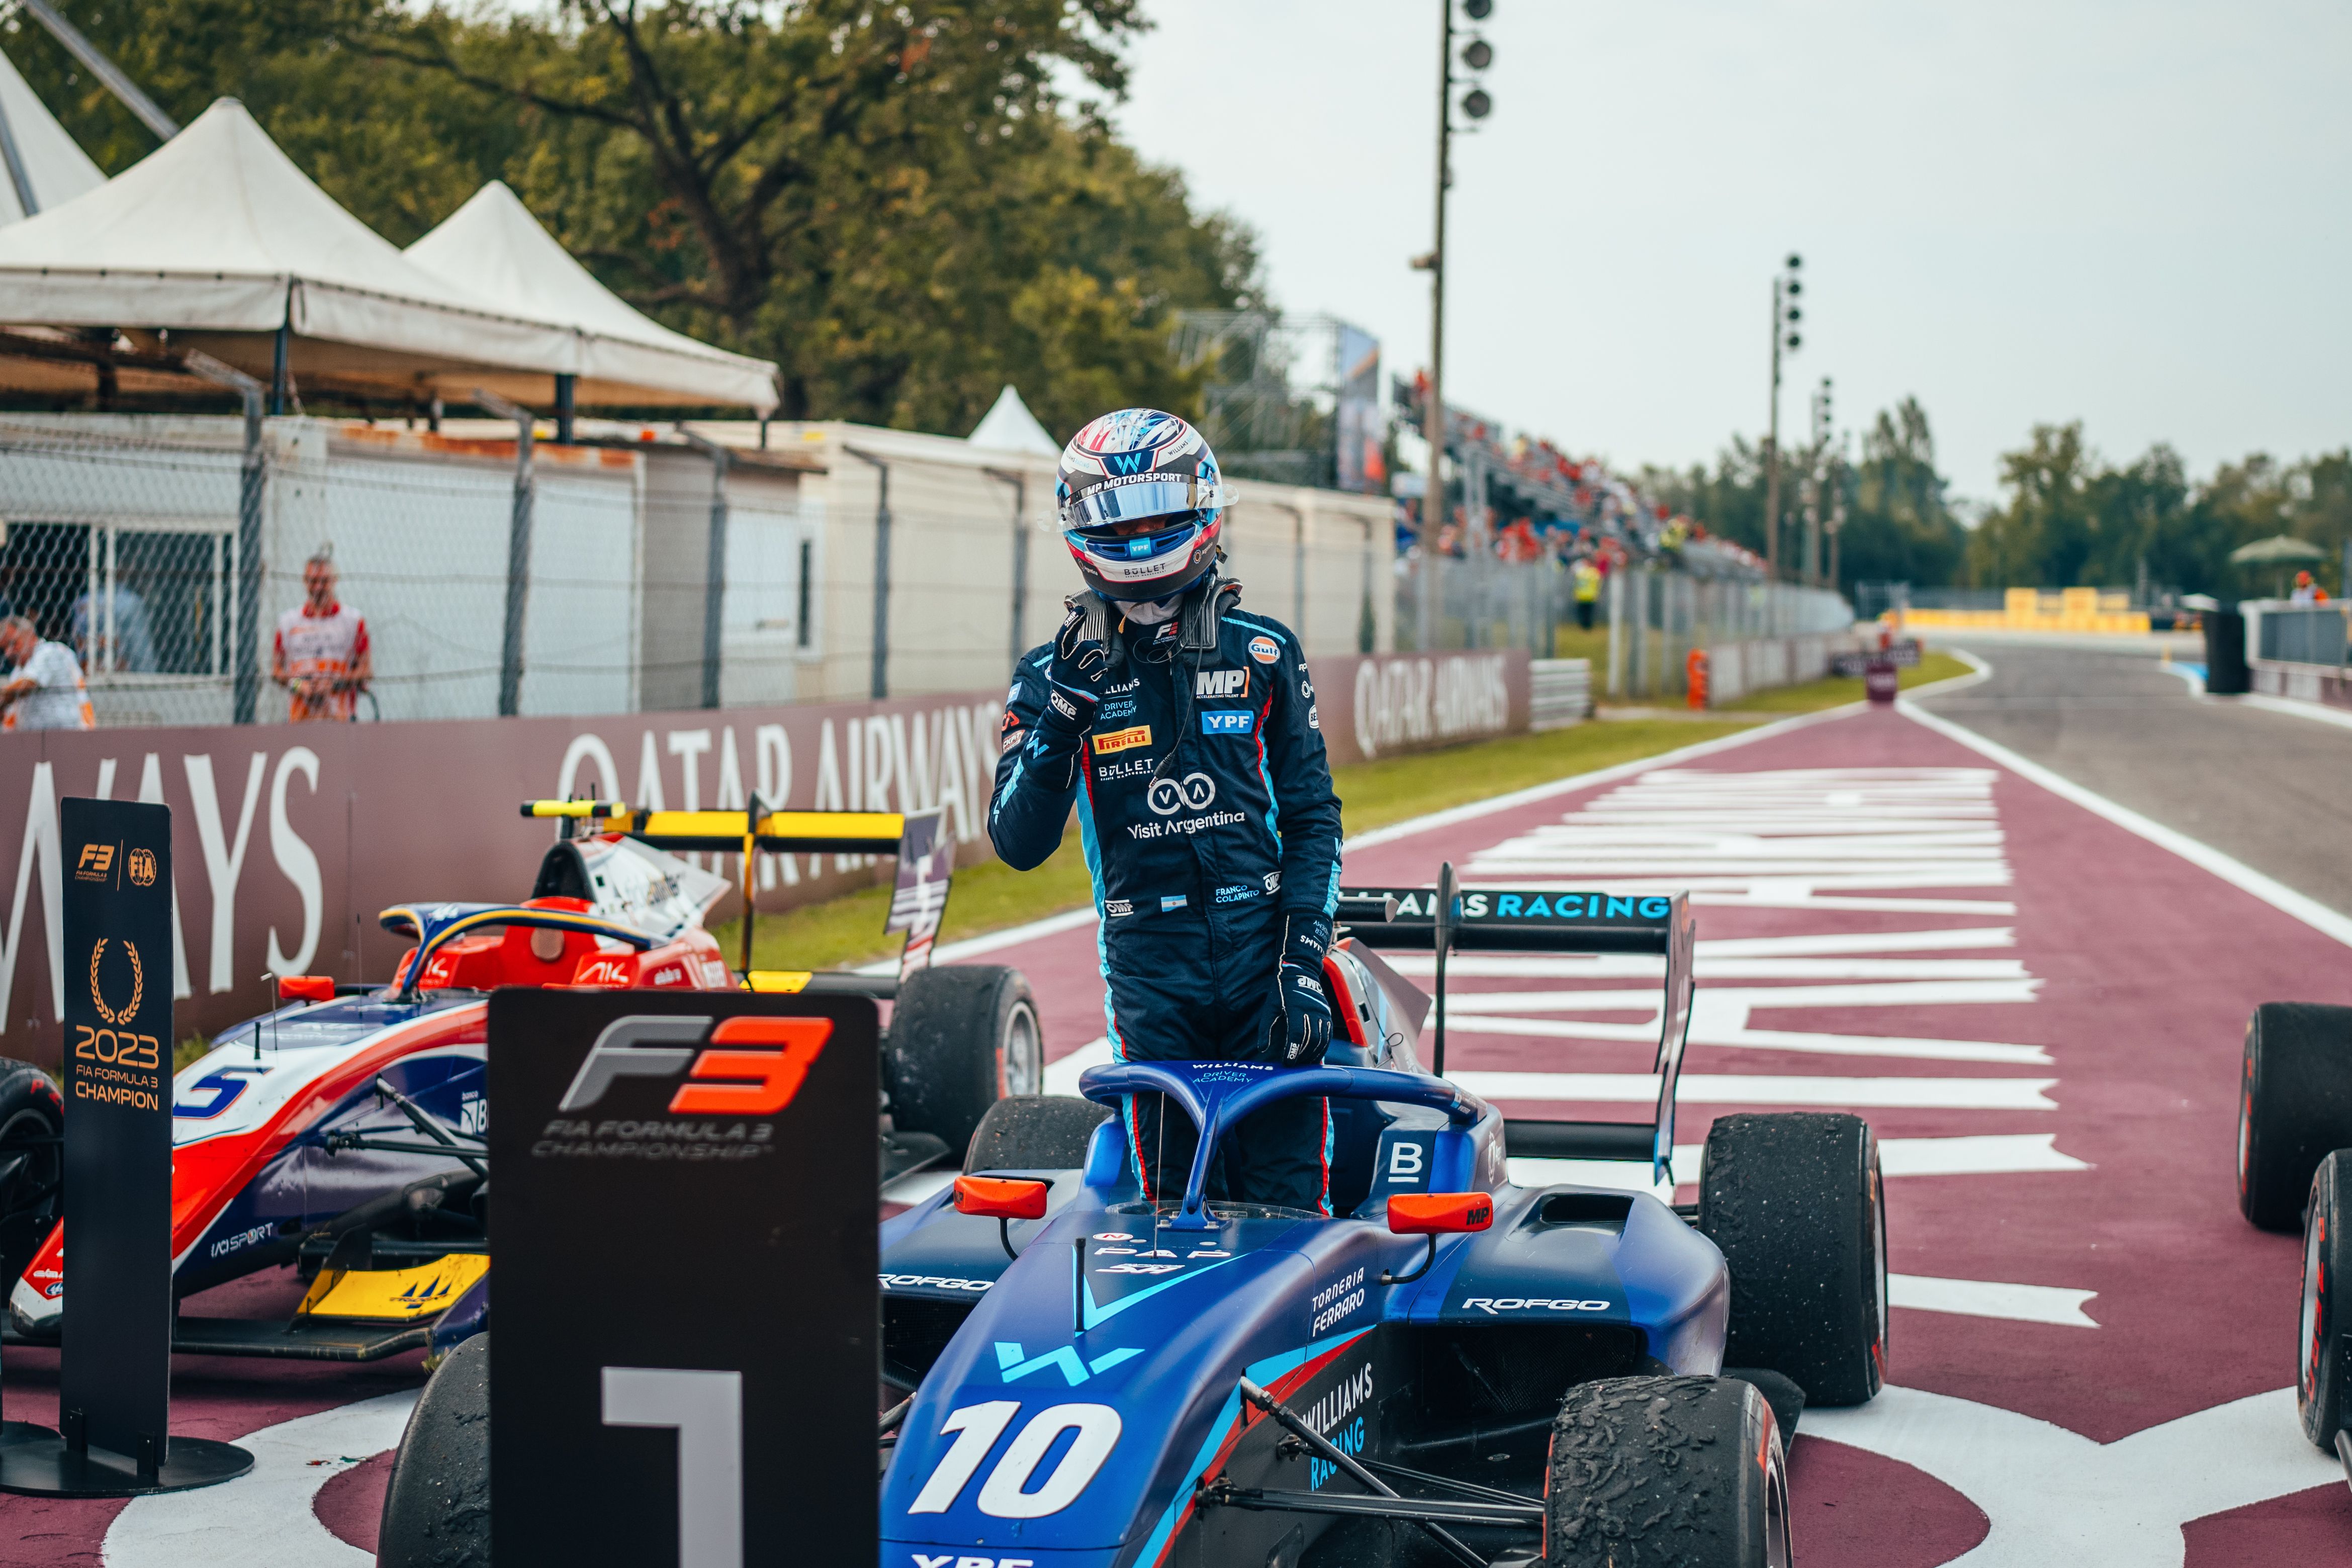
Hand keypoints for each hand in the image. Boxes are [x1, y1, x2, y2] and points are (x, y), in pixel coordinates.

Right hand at [1039, 601, 1107, 742]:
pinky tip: (1095, 684)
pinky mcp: (1091, 689)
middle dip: (1094, 647)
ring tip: (1093, 672)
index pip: (1063, 638)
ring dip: (1099, 663)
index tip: (1081, 609)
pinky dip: (1102, 677)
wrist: (1065, 717)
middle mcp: (1067, 670)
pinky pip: (1103, 674)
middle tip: (1093, 654)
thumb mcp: (1061, 671)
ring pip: (1098, 659)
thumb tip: (1083, 638)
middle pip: (1087, 646)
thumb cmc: (1066, 688)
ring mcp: (1079, 680)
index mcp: (1057, 663)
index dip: (1072, 622)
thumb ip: (1069, 655)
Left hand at [1266, 914, 1334, 1066]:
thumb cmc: (1281, 990)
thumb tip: (1261, 1048)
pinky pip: (1328, 1036)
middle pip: (1311, 1040)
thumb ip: (1265, 1028)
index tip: (1287, 1063)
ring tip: (1303, 1064)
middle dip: (1302, 1056)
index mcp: (1297, 1008)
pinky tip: (1314, 1056)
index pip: (1297, 1034)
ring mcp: (1323, 1013)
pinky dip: (1322, 1048)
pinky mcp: (1328, 1015)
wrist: (1301, 971)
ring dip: (1313, 1055)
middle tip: (1293, 1066)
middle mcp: (1313, 1010)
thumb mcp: (1270, 1007)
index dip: (1292, 1051)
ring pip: (1322, 1040)